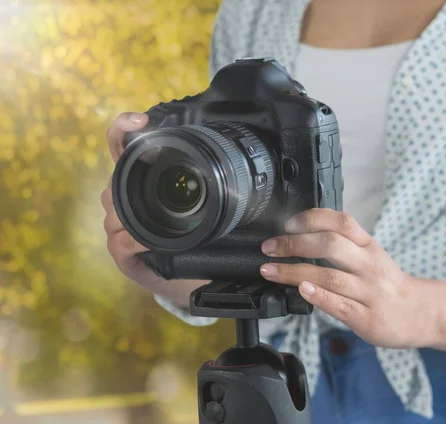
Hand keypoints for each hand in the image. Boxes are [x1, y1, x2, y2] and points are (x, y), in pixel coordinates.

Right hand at [102, 112, 208, 307]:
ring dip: (135, 209)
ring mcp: (119, 228)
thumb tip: (237, 168)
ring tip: (159, 217)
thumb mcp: (204, 209)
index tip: (141, 121)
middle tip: (162, 182)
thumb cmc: (196, 242)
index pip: (121, 147)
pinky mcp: (120, 252)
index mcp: (141, 185)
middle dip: (132, 177)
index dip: (124, 128)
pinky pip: (122, 238)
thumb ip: (207, 188)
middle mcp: (126, 202)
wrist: (192, 283)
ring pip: (114, 205)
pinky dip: (137, 238)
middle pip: (115, 178)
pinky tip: (151, 241)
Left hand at [258, 208, 439, 348]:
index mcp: (369, 246)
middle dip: (294, 244)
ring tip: (270, 270)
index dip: (312, 218)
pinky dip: (318, 296)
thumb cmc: (388, 283)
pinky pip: (339, 304)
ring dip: (294, 272)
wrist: (421, 313)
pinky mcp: (366, 317)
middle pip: (331, 245)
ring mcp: (368, 291)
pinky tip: (301, 290)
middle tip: (269, 247)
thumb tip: (301, 235)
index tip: (287, 223)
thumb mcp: (371, 255)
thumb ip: (343, 244)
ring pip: (329, 276)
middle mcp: (369, 265)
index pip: (341, 221)